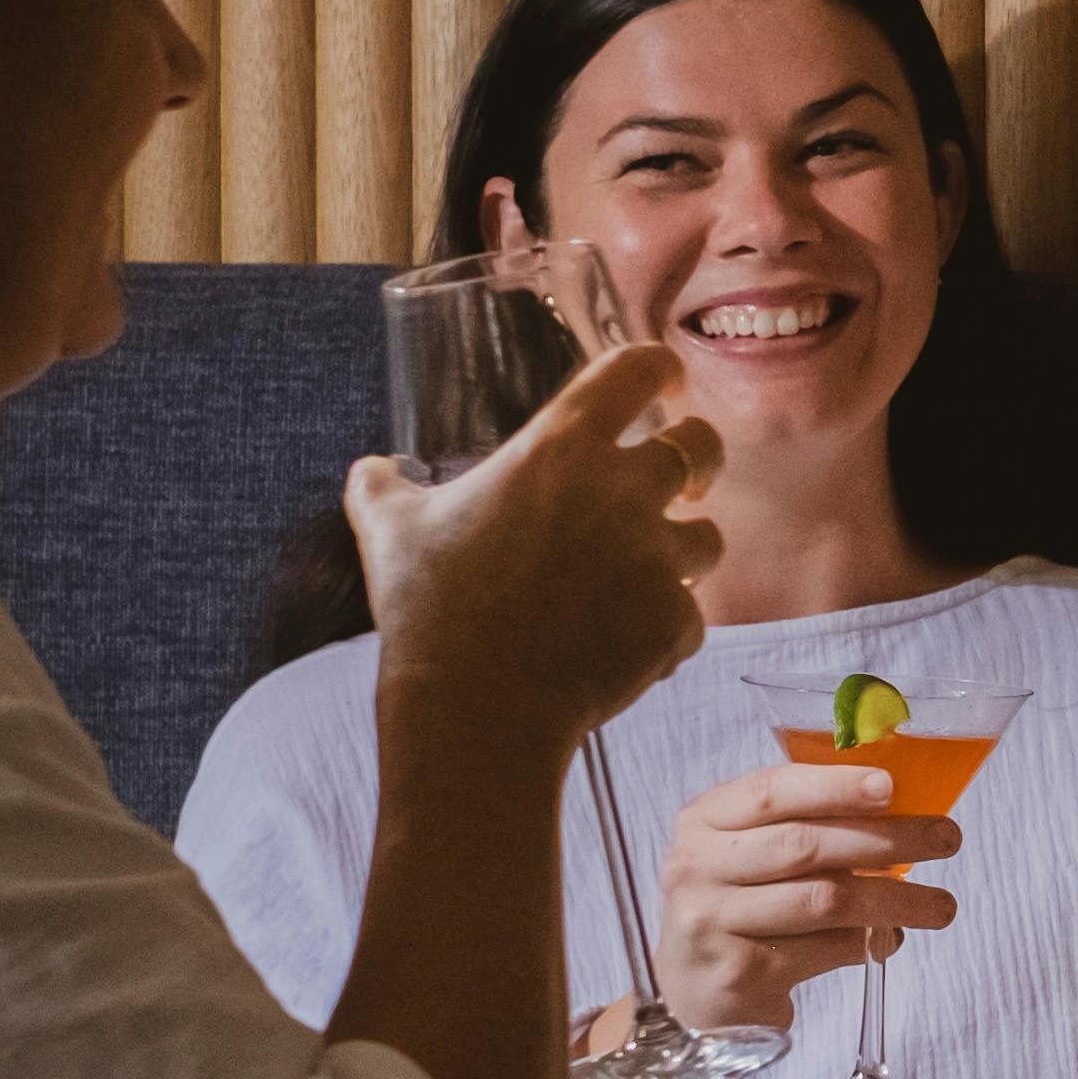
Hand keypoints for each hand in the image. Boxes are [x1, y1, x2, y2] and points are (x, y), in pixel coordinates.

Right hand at [350, 340, 718, 756]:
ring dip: (680, 552)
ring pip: (707, 537)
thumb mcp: (387, 531)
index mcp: (561, 449)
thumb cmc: (428, 610)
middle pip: (700, 445)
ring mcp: (657, 556)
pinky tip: (617, 646)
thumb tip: (370, 469)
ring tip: (634, 578)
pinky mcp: (675, 619)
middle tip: (683, 483)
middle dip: (697, 459)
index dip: (661, 369)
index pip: (640, 369)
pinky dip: (662, 629)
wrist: (475, 709)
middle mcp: (622, 490)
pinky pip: (689, 616)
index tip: (666, 383)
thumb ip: (381, 486)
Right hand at [650, 756, 962, 1036]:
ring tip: (941, 905)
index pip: (772, 791)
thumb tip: (906, 803)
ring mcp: (711, 922)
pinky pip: (822, 950)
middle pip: (805, 845)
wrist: (698, 988)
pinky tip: (890, 940)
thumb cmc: (745, 902)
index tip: (892, 786)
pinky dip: (868, 944)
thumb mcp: (756, 849)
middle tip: (946, 838)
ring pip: (824, 901)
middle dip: (888, 839)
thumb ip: (809, 821)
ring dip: (895, 899)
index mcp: (705, 820)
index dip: (835, 786)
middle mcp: (697, 866)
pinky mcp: (738, 972)